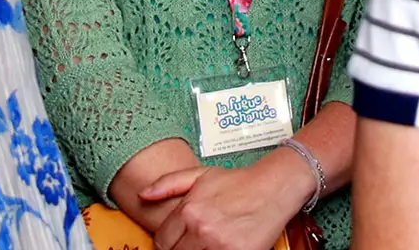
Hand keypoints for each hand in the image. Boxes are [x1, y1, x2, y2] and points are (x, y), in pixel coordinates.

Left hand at [143, 160, 307, 249]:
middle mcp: (202, 229)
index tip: (176, 241)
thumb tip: (143, 194)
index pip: (162, 241)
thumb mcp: (201, 175)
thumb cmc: (240, 182)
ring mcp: (220, 245)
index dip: (166, 243)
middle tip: (193, 242)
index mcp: (189, 210)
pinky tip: (219, 247)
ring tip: (206, 244)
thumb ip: (168, 184)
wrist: (275, 187)